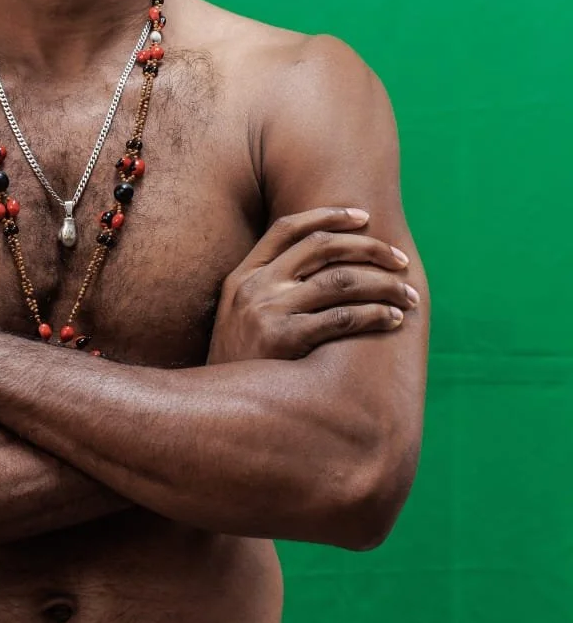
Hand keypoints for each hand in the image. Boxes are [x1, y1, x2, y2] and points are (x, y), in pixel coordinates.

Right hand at [207, 207, 418, 363]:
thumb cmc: (239, 364)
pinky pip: (342, 318)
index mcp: (243, 275)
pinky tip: (392, 319)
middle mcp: (256, 285)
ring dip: (383, 285)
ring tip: (407, 296)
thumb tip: (321, 271)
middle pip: (322, 246)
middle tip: (400, 260)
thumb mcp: (238, 315)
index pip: (288, 228)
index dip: (328, 216)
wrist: (215, 406)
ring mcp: (268, 310)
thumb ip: (267, 289)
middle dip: (369, 248)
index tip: (364, 217)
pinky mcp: (284, 340)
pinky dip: (375, 315)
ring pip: (340, 281)